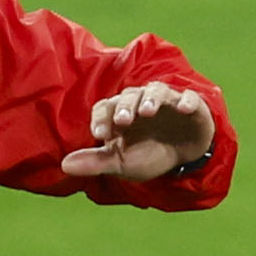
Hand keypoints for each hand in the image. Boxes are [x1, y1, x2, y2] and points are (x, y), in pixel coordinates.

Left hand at [59, 83, 213, 184]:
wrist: (183, 156)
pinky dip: (186, 101)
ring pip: (156, 91)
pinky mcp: (191, 106)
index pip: (105, 108)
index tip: (100, 134)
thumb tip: (64, 165)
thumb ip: (95, 162)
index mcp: (121, 114)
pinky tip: (183, 109)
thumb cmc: (147, 154)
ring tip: (147, 112)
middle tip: (122, 121)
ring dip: (150, 99)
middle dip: (125, 107)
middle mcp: (141, 102)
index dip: (101, 118)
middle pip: (129, 96)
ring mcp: (167, 102)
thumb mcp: (120, 163)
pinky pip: (189, 98)